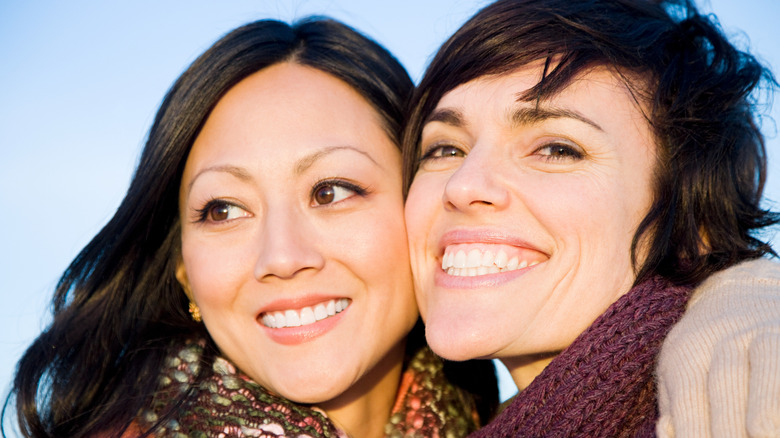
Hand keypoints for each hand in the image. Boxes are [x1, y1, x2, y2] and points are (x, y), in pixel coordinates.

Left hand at [656, 258, 779, 437]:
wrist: (743, 292)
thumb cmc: (706, 350)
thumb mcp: (681, 369)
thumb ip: (677, 405)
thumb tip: (669, 434)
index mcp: (688, 351)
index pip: (689, 393)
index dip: (694, 428)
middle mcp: (724, 339)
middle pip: (725, 380)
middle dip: (729, 424)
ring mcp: (761, 333)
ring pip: (765, 364)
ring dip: (767, 403)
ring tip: (764, 433)